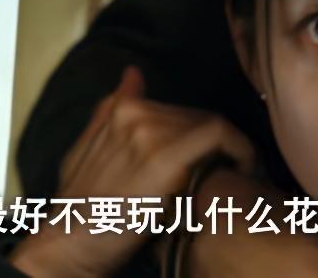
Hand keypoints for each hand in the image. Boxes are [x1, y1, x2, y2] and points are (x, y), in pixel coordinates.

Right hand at [10, 66, 257, 277]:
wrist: (69, 243)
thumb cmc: (80, 207)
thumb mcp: (84, 152)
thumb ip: (108, 113)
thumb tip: (133, 74)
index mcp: (120, 109)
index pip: (181, 111)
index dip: (203, 134)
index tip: (219, 157)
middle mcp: (134, 112)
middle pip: (199, 118)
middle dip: (220, 145)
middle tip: (236, 171)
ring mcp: (147, 131)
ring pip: (213, 124)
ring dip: (235, 149)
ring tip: (242, 175)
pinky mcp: (163, 155)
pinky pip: (220, 135)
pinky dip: (242, 149)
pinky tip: (248, 170)